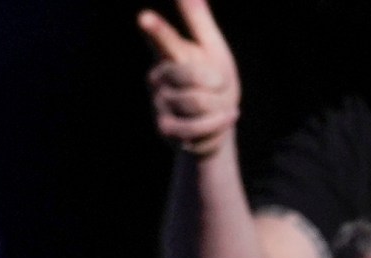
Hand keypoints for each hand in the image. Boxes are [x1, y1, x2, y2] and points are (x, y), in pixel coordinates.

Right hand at [139, 0, 239, 159]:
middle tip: (219, 85)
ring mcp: (158, 103)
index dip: (156, 29)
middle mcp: (157, 77)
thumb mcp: (212, 48)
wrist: (216, 123)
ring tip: (218, 106)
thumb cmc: (214, 81)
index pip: (163, 40)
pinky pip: (194, 126)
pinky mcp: (164, 128)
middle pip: (190, 75)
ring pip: (196, 102)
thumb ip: (198, 20)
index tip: (144, 17)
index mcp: (170, 54)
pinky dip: (216, 123)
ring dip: (218, 105)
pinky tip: (225, 117)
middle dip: (215, 82)